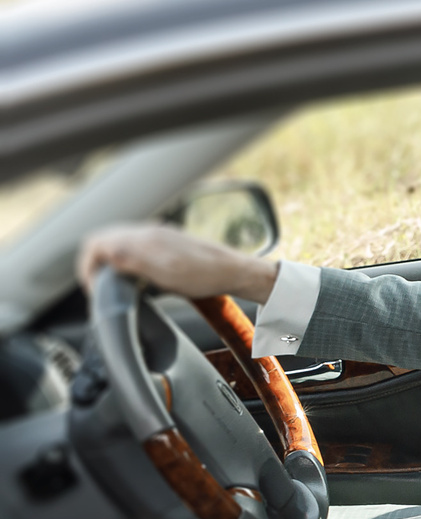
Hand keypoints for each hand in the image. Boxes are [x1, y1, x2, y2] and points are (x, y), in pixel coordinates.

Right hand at [78, 224, 277, 303]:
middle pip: (103, 239)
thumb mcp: (165, 275)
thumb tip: (105, 253)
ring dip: (108, 259)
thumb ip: (133, 262)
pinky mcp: (166, 240)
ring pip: (117, 241)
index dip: (87, 266)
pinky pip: (133, 243)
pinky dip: (124, 257)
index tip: (94, 287)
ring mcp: (158, 234)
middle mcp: (148, 232)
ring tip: (113, 282)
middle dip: (93, 262)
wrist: (235, 271)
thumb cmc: (205, 276)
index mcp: (145, 239)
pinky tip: (133, 273)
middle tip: (99, 285)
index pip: (96, 243)